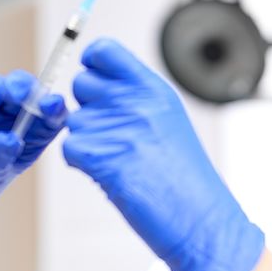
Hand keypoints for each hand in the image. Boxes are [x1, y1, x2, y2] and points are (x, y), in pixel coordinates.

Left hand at [63, 38, 264, 270]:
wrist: (202, 220)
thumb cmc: (186, 177)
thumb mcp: (169, 121)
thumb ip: (136, 99)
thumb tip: (95, 86)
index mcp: (154, 89)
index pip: (104, 51)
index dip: (92, 65)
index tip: (97, 82)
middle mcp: (135, 102)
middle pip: (81, 83)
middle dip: (88, 107)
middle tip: (112, 135)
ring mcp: (117, 128)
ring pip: (74, 120)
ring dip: (87, 141)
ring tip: (119, 161)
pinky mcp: (101, 157)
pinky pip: (69, 148)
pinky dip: (82, 164)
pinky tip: (109, 175)